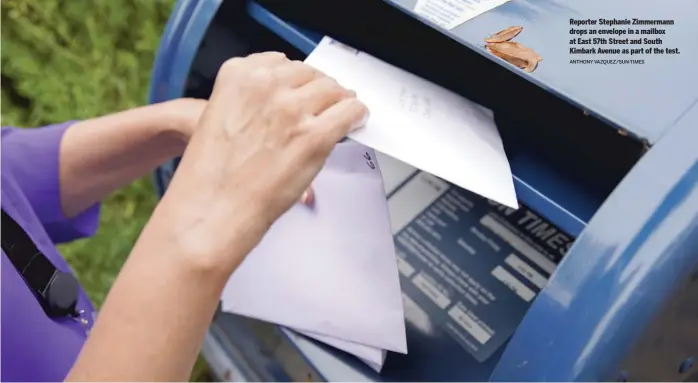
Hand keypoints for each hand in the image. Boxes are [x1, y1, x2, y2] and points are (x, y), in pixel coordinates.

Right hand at [153, 52, 368, 273]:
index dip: (296, 79)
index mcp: (238, 75)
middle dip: (318, 90)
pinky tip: (356, 122)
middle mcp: (266, 86)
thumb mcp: (220, 118)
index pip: (282, 62)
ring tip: (342, 113)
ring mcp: (291, 110)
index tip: (301, 89)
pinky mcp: (313, 136)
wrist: (212, 210)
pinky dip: (356, 115)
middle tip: (323, 106)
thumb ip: (253, 102)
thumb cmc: (213, 175)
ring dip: (339, 100)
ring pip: (333, 90)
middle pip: (311, 74)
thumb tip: (292, 102)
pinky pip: (350, 111)